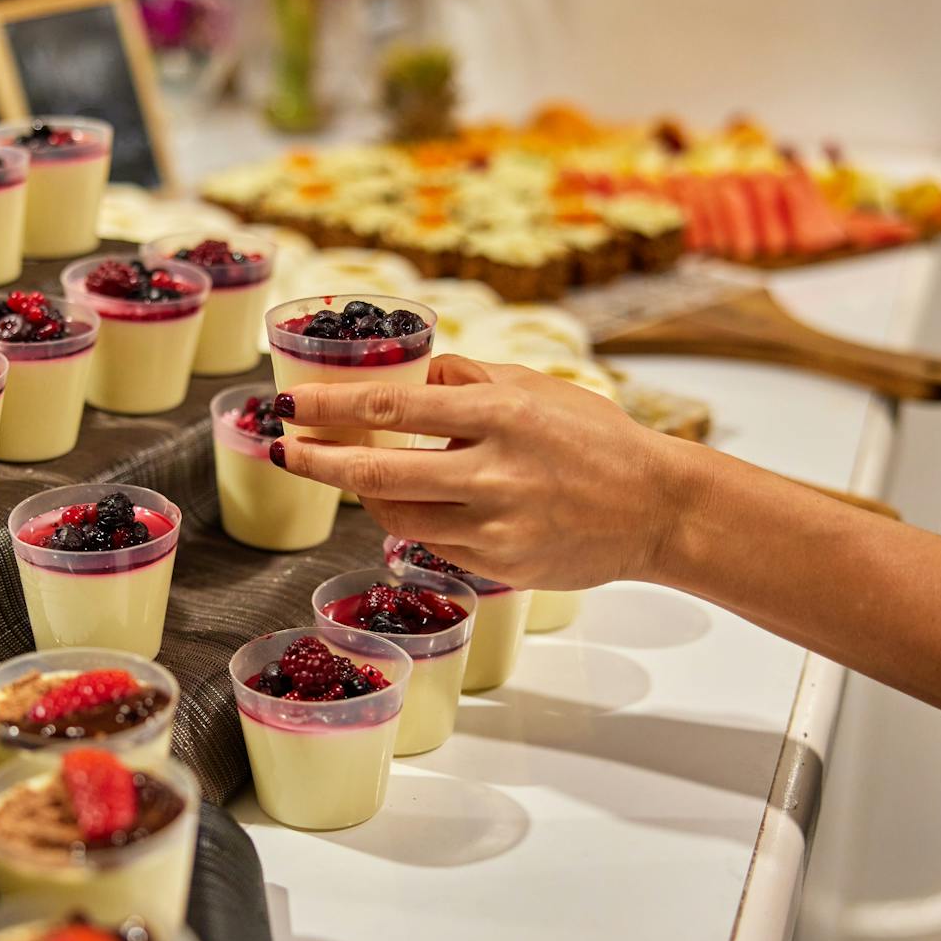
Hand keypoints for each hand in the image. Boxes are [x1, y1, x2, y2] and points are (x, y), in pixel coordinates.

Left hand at [274, 355, 702, 590]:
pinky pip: (432, 541)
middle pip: (378, 474)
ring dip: (366, 495)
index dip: (330, 408)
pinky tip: (421, 504)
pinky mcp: (497, 563)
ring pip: (398, 514)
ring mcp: (494, 524)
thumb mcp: (536, 388)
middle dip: (320, 462)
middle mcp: (493, 471)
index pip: (393, 410)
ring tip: (356, 474)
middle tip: (284, 449)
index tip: (289, 405)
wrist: (655, 508)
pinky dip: (415, 521)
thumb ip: (470, 381)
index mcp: (500, 415)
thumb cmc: (594, 439)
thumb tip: (412, 378)